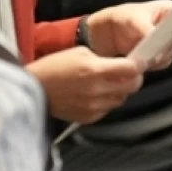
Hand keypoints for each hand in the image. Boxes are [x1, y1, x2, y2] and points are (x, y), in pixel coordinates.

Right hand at [26, 47, 143, 123]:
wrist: (33, 89)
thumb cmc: (54, 67)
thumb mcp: (80, 52)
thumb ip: (103, 59)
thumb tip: (121, 65)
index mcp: (95, 70)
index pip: (130, 69)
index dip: (137, 65)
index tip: (138, 62)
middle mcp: (97, 90)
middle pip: (131, 86)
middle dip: (133, 78)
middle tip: (129, 73)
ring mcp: (93, 106)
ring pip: (121, 99)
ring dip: (121, 91)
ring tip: (111, 83)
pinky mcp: (88, 118)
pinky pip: (108, 109)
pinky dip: (107, 102)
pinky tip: (98, 94)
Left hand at [86, 0, 171, 69]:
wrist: (108, 32)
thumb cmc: (122, 17)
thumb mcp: (133, 19)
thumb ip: (147, 31)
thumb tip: (158, 50)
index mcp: (168, 10)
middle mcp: (171, 25)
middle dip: (167, 47)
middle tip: (153, 52)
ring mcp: (165, 41)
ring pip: (171, 53)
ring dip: (159, 58)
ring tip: (142, 56)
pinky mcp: (158, 54)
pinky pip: (162, 63)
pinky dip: (153, 64)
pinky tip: (142, 61)